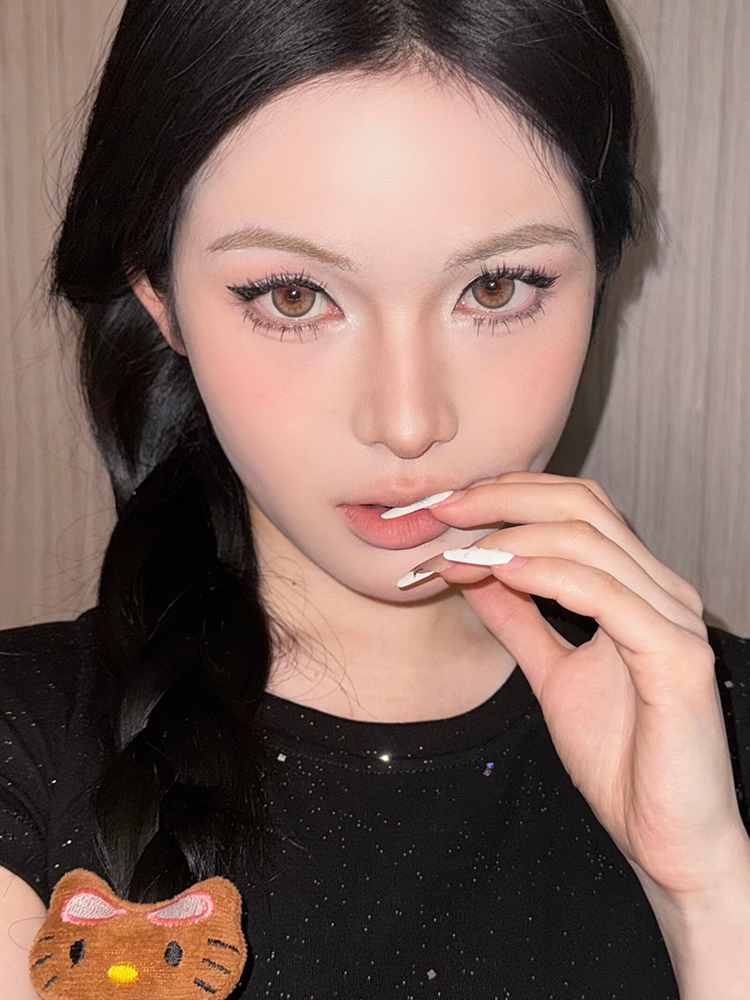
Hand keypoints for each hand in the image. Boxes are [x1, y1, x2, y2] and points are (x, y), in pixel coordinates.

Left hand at [408, 470, 749, 904]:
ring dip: (510, 536)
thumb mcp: (552, 675)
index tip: (447, 507)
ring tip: (456, 549)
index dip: (510, 495)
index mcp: (639, 590)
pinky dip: (546, 573)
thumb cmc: (623, 760)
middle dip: (503, 498)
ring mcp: (674, 619)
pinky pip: (605, 592)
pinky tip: (501, 572)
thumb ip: (519, 621)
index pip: (577, 507)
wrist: (668, 838)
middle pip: (582, 505)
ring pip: (588, 541)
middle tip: (443, 509)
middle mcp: (663, 591)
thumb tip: (475, 573)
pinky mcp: (677, 655)